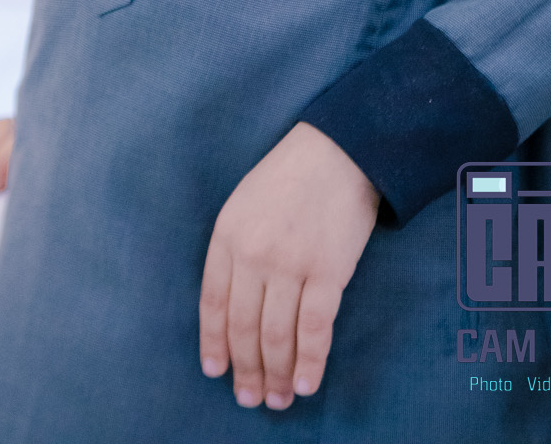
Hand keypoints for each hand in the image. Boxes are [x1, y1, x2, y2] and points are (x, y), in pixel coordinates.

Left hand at [199, 121, 378, 410]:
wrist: (338, 150)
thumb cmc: (288, 177)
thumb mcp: (244, 204)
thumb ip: (235, 249)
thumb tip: (235, 307)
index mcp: (227, 234)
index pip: (213, 303)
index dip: (214, 343)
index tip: (216, 372)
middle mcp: (253, 254)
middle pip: (244, 327)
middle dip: (246, 369)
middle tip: (251, 398)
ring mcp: (290, 264)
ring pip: (276, 335)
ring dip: (277, 374)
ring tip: (279, 400)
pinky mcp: (328, 272)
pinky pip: (315, 330)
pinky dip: (310, 362)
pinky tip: (307, 384)